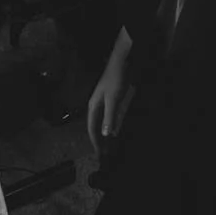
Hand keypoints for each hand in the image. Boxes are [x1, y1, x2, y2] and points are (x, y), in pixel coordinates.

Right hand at [86, 35, 136, 155]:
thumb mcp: (113, 99)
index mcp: (94, 105)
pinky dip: (111, 126)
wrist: (123, 61)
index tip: (98, 153)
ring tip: (108, 146)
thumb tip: (104, 135)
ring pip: (103, 122)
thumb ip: (109, 117)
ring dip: (105, 134)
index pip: (92, 127)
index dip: (95, 141)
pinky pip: (110, 117)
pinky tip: (115, 131)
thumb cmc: (116, 79)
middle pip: (96, 126)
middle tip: (103, 153)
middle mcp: (97, 104)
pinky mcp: (113, 99)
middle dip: (99, 140)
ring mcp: (105, 102)